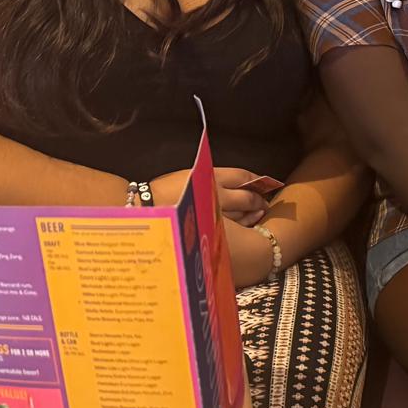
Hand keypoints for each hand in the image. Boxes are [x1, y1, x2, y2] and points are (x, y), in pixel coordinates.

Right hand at [147, 167, 268, 224]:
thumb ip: (212, 178)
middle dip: (259, 200)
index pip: (243, 177)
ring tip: (259, 213)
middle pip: (247, 197)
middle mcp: (215, 194)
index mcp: (210, 176)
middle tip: (265, 202)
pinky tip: (248, 226)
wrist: (142, 210)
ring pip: (243, 215)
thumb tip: (238, 183)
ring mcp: (213, 215)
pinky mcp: (209, 231)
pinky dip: (243, 227)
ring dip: (254, 214)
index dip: (257, 180)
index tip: (265, 183)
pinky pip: (232, 230)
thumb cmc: (163, 191)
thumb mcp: (190, 175)